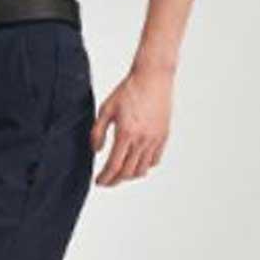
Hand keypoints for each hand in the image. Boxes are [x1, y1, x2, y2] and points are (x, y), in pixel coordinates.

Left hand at [91, 67, 172, 184]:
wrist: (153, 77)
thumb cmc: (129, 90)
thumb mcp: (106, 108)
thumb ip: (98, 132)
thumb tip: (96, 151)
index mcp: (126, 133)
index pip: (114, 166)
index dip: (105, 178)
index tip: (99, 182)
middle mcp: (142, 140)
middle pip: (128, 172)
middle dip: (115, 180)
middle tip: (107, 181)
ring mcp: (155, 139)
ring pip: (142, 170)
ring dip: (130, 175)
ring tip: (120, 173)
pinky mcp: (163, 136)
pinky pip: (155, 160)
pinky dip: (145, 167)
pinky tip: (137, 163)